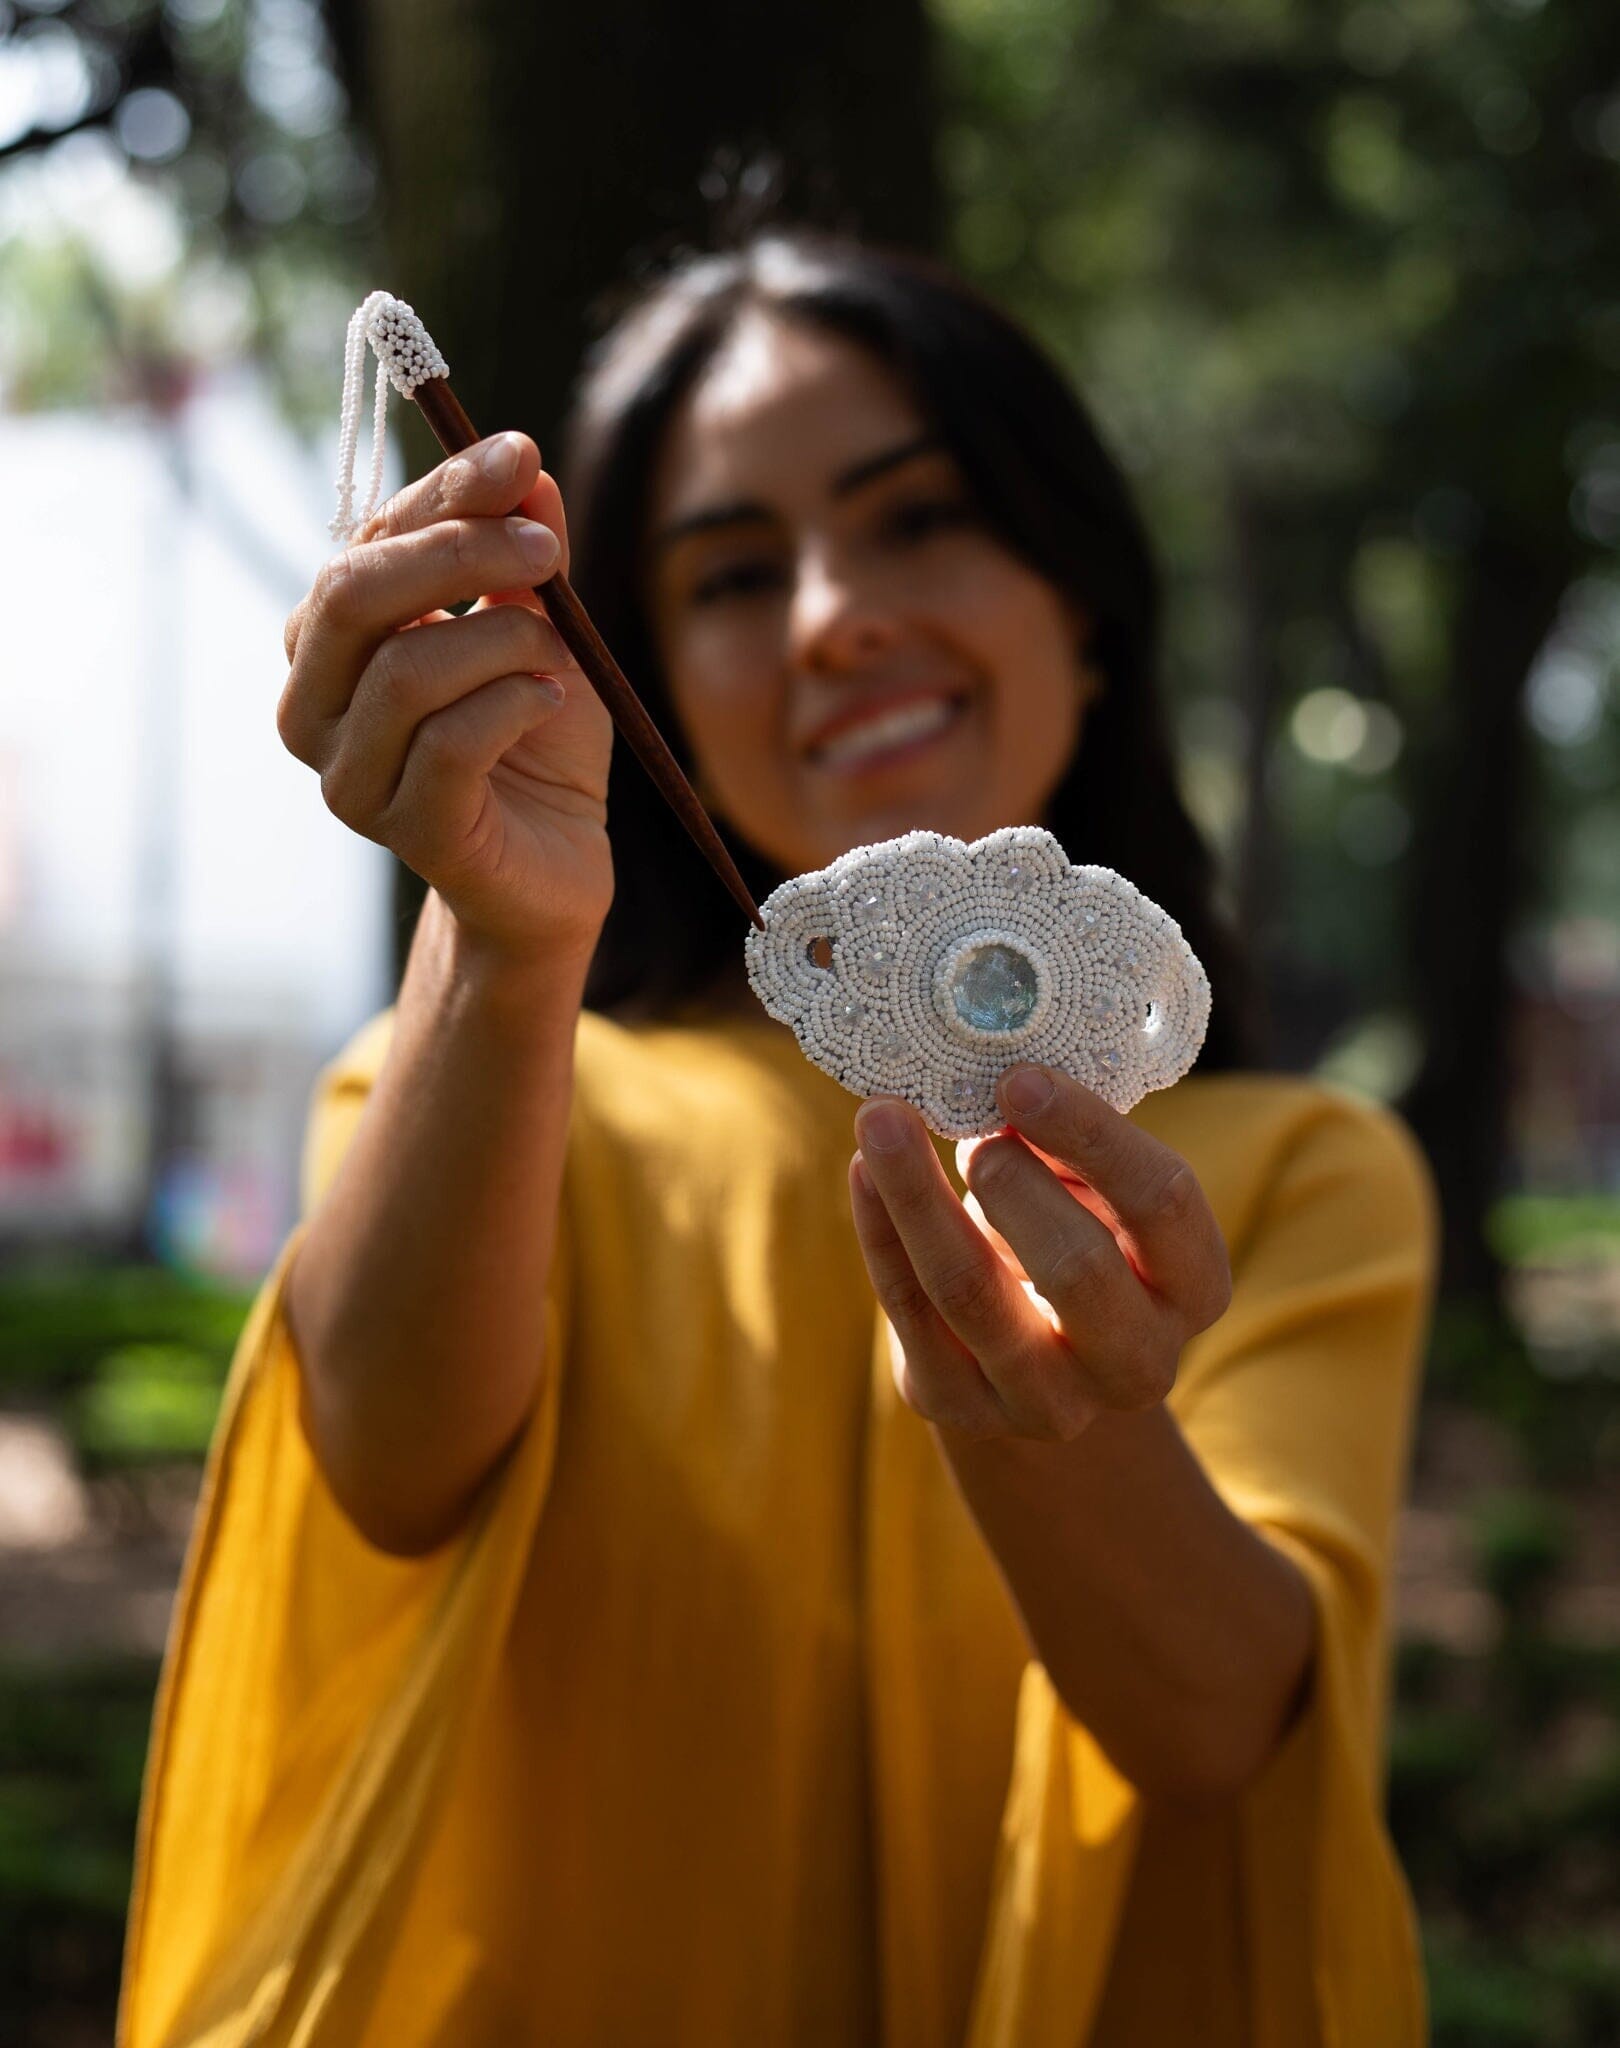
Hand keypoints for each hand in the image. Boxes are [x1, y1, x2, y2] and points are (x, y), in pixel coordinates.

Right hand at [278, 432, 614, 960]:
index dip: (443, 490)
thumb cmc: (534, 744)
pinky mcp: (407, 830)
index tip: (520, 455)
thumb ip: (523, 556)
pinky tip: (549, 704)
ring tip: (559, 658)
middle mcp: (317, 709)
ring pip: (407, 669)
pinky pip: (450, 743)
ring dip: (505, 642)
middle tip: (548, 551)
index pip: (367, 541)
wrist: (555, 870)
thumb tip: (524, 467)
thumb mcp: (540, 631)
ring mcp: (351, 778)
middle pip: (353, 594)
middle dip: (459, 553)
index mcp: (331, 644)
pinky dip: (514, 705)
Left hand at [849, 1062, 1231, 1442]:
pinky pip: (911, 1313)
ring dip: (920, 1197)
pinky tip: (863, 1171)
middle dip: (1014, 1182)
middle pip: (1078, 1269)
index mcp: (1194, 1288)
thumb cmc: (1076, 1238)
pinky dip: (882, 1232)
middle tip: (971, 1129)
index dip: (1091, 1133)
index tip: (1021, 1079)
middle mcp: (1137, 1362)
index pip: (1163, 1202)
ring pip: (972, 1294)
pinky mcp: (962, 1408)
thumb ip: (1068, 1152)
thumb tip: (1000, 1089)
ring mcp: (1050, 1401)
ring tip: (882, 1123)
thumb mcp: (1099, 1200)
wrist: (1036, 1363)